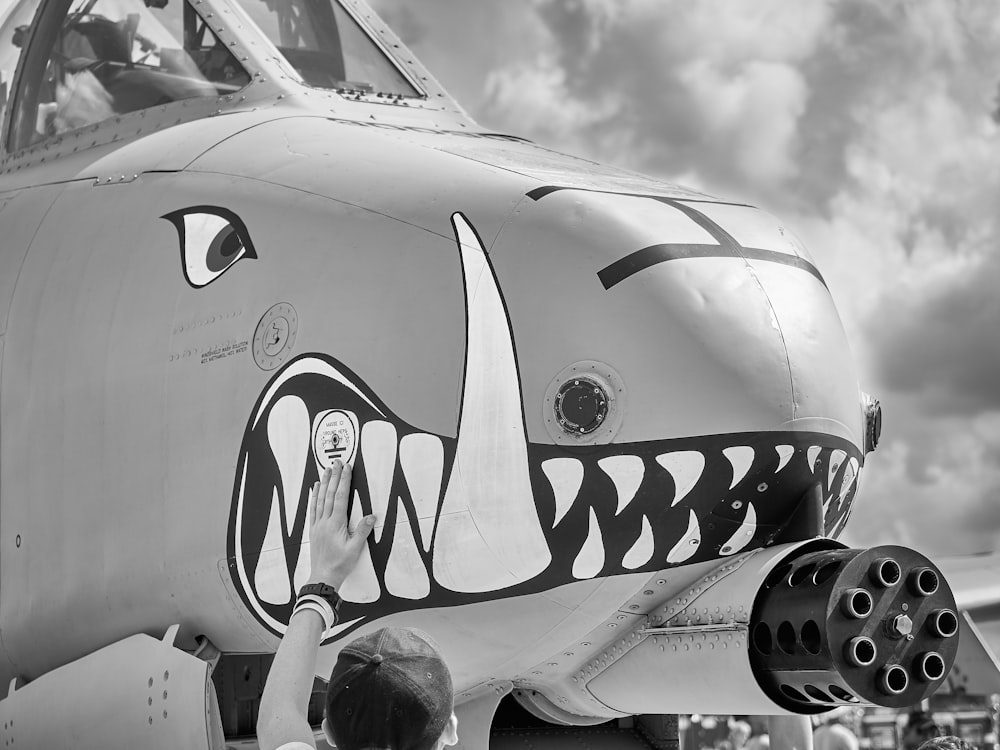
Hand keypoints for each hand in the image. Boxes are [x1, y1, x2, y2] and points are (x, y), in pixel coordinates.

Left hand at [307, 461, 374, 588]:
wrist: (323, 577)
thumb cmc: (340, 565)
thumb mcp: (355, 549)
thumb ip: (362, 531)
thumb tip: (371, 516)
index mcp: (335, 524)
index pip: (340, 497)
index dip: (344, 481)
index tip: (347, 469)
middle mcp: (325, 522)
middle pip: (329, 494)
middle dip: (334, 477)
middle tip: (337, 463)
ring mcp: (318, 525)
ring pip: (320, 499)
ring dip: (323, 483)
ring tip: (326, 470)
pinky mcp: (314, 529)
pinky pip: (313, 508)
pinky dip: (314, 496)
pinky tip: (315, 489)